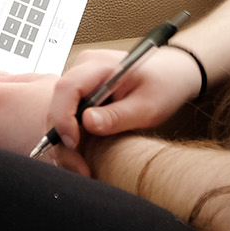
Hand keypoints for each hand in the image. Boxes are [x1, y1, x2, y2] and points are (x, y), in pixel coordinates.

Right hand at [42, 47, 200, 156]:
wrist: (173, 74)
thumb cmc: (164, 84)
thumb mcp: (147, 106)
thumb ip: (117, 115)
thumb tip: (87, 123)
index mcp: (100, 64)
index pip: (67, 88)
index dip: (64, 118)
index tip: (74, 144)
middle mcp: (84, 68)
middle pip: (57, 102)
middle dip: (62, 137)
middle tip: (78, 166)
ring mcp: (82, 79)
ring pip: (59, 111)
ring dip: (65, 141)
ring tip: (81, 166)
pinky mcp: (82, 92)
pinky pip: (68, 114)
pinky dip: (71, 136)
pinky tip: (83, 154)